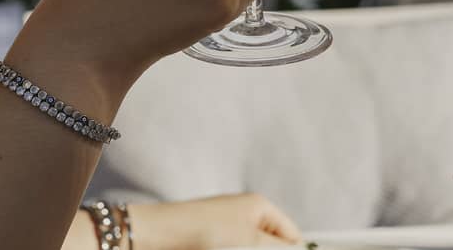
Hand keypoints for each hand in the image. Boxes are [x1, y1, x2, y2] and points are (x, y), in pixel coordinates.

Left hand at [131, 194, 303, 249]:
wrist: (160, 236)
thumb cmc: (203, 230)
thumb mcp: (251, 242)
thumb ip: (280, 249)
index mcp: (259, 206)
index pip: (291, 234)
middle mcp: (246, 216)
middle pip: (272, 245)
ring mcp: (229, 230)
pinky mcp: (214, 242)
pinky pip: (236, 249)